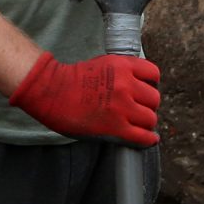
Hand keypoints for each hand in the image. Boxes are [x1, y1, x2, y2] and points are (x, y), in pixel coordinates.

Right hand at [8, 51, 161, 146]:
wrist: (50, 92)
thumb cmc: (70, 79)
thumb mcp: (100, 64)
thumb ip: (121, 72)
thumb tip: (137, 85)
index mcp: (122, 65)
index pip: (153, 74)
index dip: (151, 83)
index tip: (145, 90)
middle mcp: (125, 85)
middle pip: (154, 98)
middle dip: (147, 104)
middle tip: (137, 109)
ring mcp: (122, 107)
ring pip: (151, 119)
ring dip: (145, 122)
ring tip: (136, 124)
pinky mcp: (116, 128)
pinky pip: (143, 137)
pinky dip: (148, 140)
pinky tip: (147, 139)